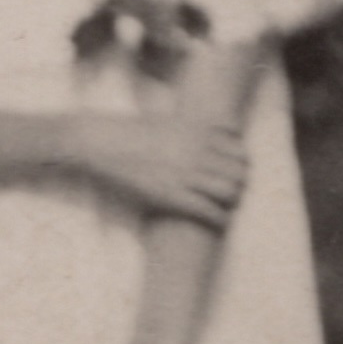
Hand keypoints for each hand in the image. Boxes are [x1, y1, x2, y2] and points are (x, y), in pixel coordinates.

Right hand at [76, 114, 247, 226]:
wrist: (100, 142)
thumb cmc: (128, 132)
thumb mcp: (168, 121)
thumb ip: (194, 128)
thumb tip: (213, 132)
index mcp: (199, 133)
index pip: (241, 152)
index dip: (242, 166)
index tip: (236, 174)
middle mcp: (198, 153)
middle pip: (240, 173)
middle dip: (240, 185)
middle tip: (232, 194)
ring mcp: (186, 174)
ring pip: (230, 193)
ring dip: (231, 203)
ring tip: (225, 208)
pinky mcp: (171, 195)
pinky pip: (209, 211)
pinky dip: (219, 219)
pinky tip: (218, 222)